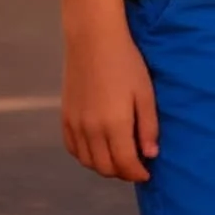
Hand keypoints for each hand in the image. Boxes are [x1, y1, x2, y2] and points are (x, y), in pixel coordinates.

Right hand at [61, 25, 158, 182]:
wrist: (93, 40)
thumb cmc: (126, 63)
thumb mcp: (145, 92)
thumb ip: (148, 126)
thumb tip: (150, 154)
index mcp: (114, 125)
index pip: (125, 164)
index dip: (138, 174)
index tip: (147, 173)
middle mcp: (91, 130)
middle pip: (105, 168)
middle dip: (122, 172)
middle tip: (134, 165)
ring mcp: (75, 125)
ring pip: (87, 162)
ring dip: (103, 166)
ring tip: (118, 157)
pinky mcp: (64, 117)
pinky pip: (73, 148)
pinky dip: (85, 156)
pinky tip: (96, 148)